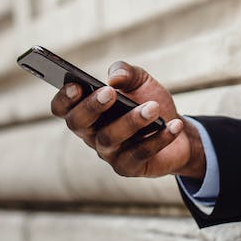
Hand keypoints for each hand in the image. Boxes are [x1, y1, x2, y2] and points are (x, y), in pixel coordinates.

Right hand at [50, 61, 205, 179]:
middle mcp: (91, 134)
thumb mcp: (140, 80)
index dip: (64, 98)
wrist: (177, 129)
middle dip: (92, 107)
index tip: (76, 85)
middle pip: (78, 124)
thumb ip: (125, 72)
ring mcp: (108, 153)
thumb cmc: (149, 100)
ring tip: (153, 107)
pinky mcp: (128, 167)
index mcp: (87, 110)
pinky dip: (158, 139)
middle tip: (110, 93)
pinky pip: (139, 154)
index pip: (62, 108)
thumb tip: (113, 78)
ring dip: (131, 122)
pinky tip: (173, 125)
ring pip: (109, 139)